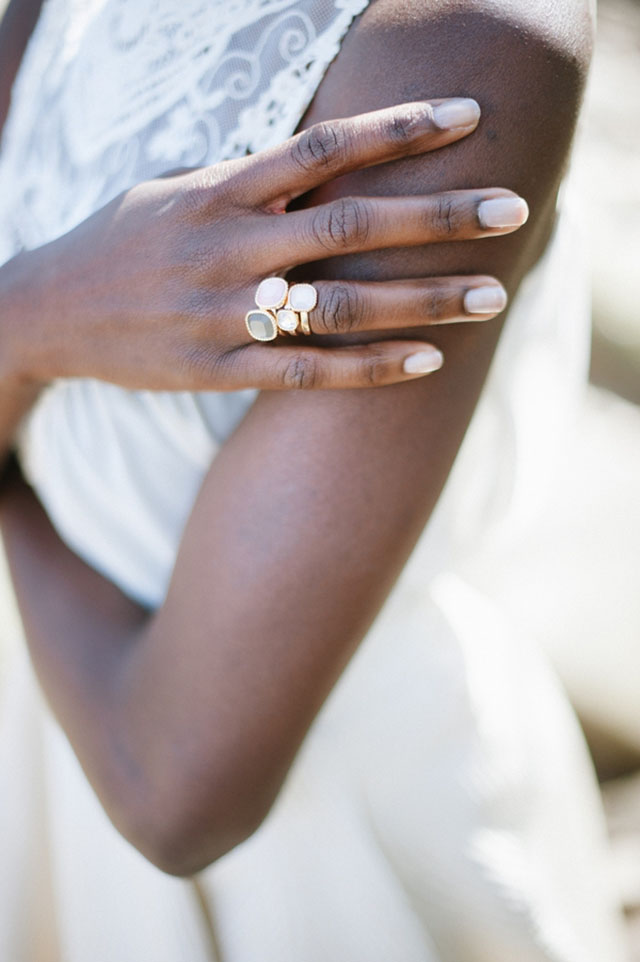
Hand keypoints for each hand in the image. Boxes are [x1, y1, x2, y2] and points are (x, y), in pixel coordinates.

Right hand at [8, 98, 527, 391]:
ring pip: (340, 306)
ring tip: (491, 295)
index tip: (468, 116)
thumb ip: (249, 182)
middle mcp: (227, 248)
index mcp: (218, 191)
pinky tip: (427, 361)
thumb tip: (323, 165)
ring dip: (423, 301)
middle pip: (350, 226)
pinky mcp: (219, 371)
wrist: (49, 312)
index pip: (323, 148)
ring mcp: (224, 314)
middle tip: (511, 208)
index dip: (398, 129)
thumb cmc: (123, 242)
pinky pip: (308, 372)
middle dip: (436, 217)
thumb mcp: (177, 190)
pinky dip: (371, 368)